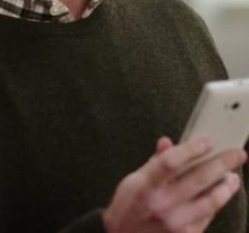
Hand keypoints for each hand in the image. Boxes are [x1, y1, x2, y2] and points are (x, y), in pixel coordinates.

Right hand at [102, 137, 245, 232]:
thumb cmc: (127, 209)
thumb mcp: (132, 182)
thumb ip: (153, 163)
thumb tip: (168, 143)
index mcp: (144, 186)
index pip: (170, 162)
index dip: (191, 149)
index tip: (208, 141)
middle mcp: (161, 204)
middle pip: (198, 179)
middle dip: (222, 164)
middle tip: (237, 154)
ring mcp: (176, 223)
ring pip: (211, 201)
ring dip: (226, 186)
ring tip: (233, 177)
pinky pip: (207, 217)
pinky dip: (215, 204)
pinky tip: (219, 195)